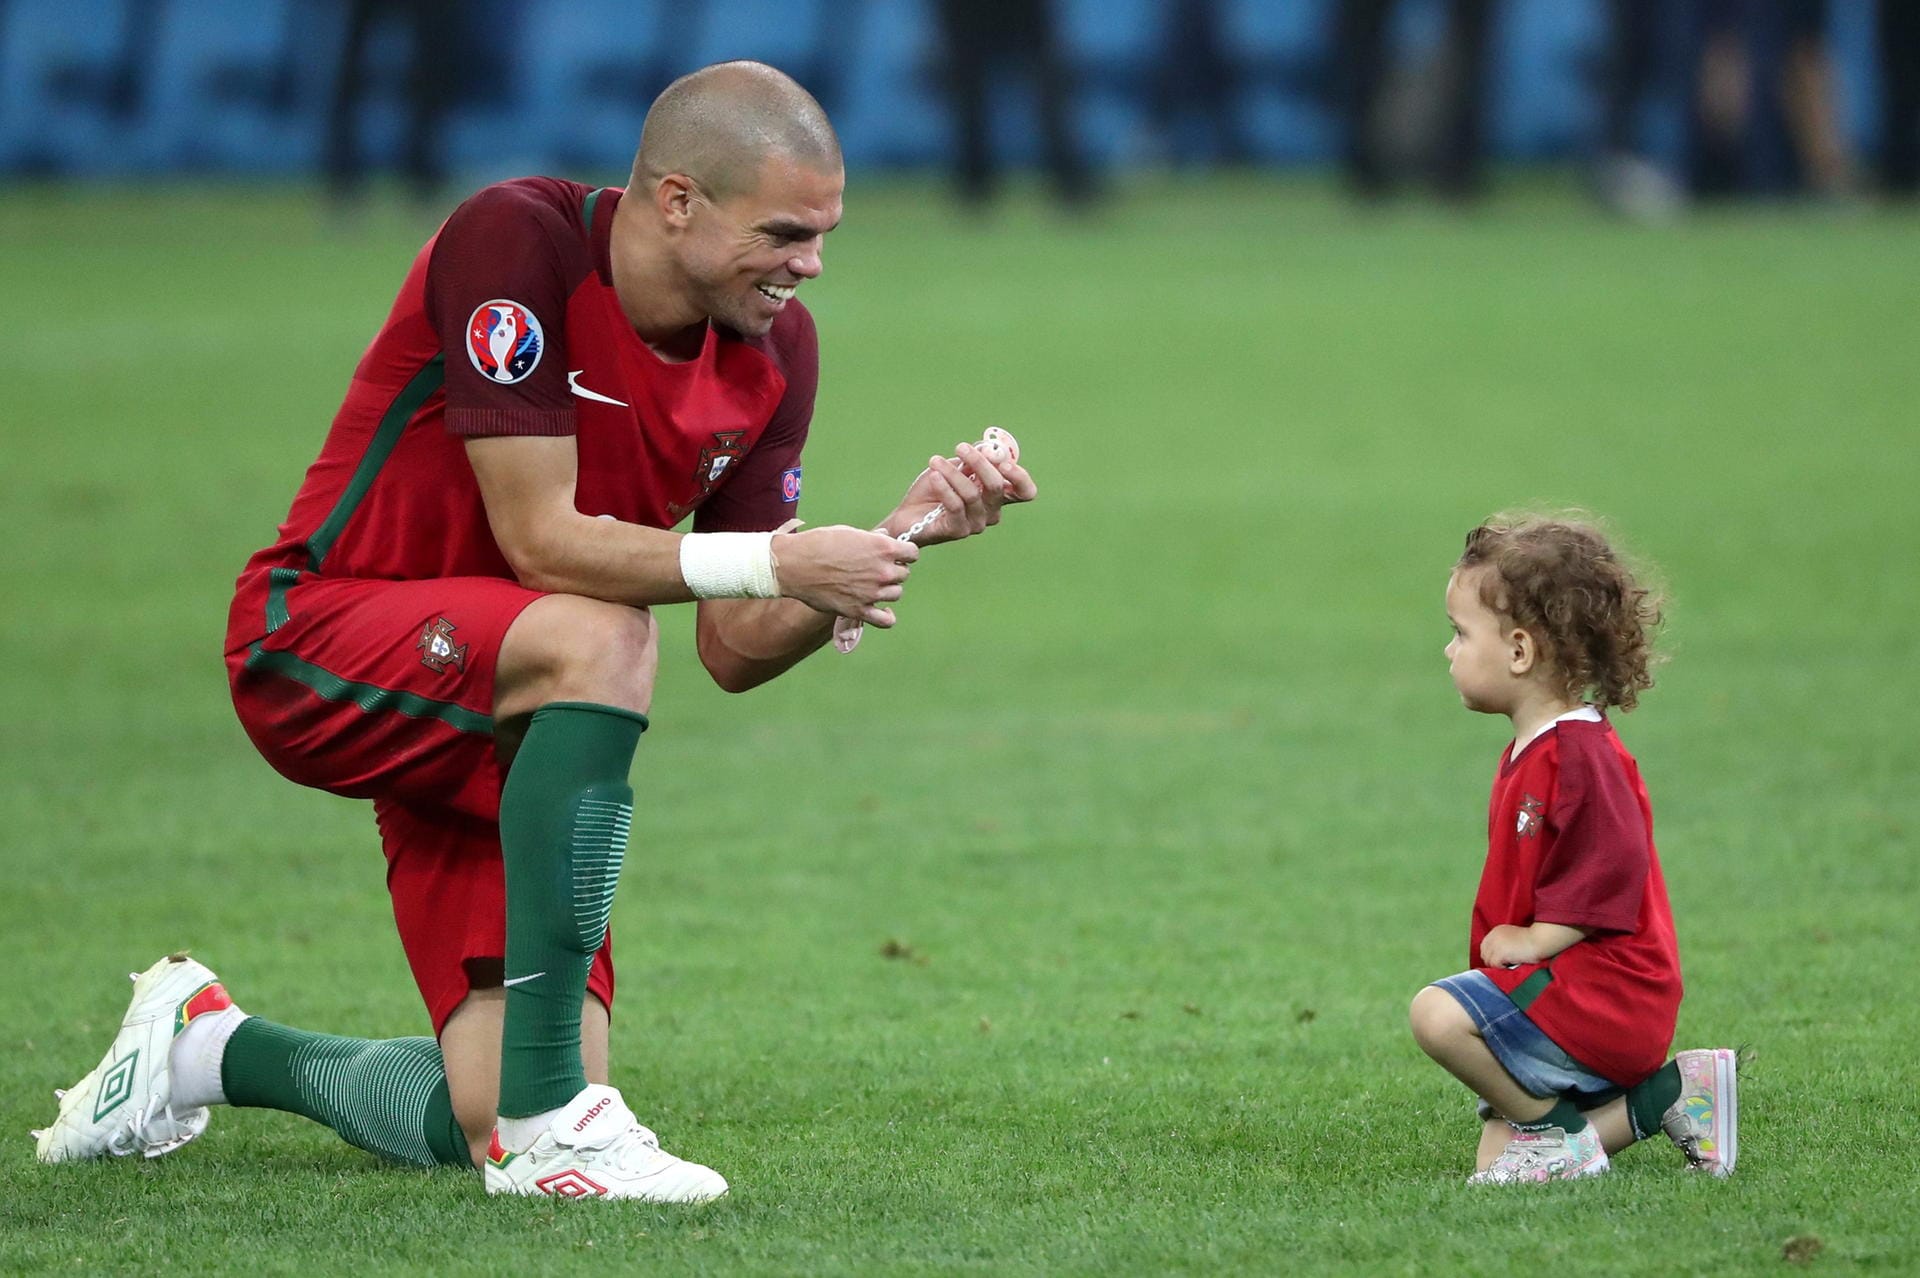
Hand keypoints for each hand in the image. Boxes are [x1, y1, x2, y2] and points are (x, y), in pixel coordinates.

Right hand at [772, 525, 917, 626]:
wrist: (795, 564)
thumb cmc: (819, 543)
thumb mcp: (850, 532)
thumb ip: (872, 539)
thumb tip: (885, 539)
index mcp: (883, 548)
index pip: (913, 553)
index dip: (904, 553)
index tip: (895, 555)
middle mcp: (882, 571)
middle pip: (904, 574)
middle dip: (892, 570)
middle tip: (875, 569)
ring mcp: (872, 593)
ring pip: (896, 594)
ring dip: (887, 590)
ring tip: (871, 585)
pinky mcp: (859, 610)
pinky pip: (886, 620)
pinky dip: (886, 617)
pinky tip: (881, 610)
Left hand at [885, 440, 1036, 545]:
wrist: (907, 515)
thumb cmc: (934, 490)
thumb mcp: (956, 467)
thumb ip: (975, 459)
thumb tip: (991, 448)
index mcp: (996, 496)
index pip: (1024, 491)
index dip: (1020, 476)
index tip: (1002, 459)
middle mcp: (991, 512)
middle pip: (997, 486)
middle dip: (979, 462)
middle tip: (961, 448)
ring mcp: (976, 524)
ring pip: (972, 493)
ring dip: (952, 472)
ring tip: (935, 461)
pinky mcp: (958, 531)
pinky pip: (956, 505)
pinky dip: (944, 486)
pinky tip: (934, 475)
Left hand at [1479, 925, 1539, 968]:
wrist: (1539, 940)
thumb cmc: (1532, 940)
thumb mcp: (1513, 937)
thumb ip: (1503, 943)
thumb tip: (1497, 957)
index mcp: (1496, 931)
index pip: (1485, 947)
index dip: (1491, 955)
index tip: (1500, 961)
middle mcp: (1493, 936)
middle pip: (1484, 954)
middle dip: (1493, 961)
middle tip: (1506, 965)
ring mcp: (1495, 945)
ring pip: (1489, 962)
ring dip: (1499, 966)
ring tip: (1511, 964)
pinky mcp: (1499, 953)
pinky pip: (1495, 966)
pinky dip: (1503, 968)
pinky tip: (1513, 964)